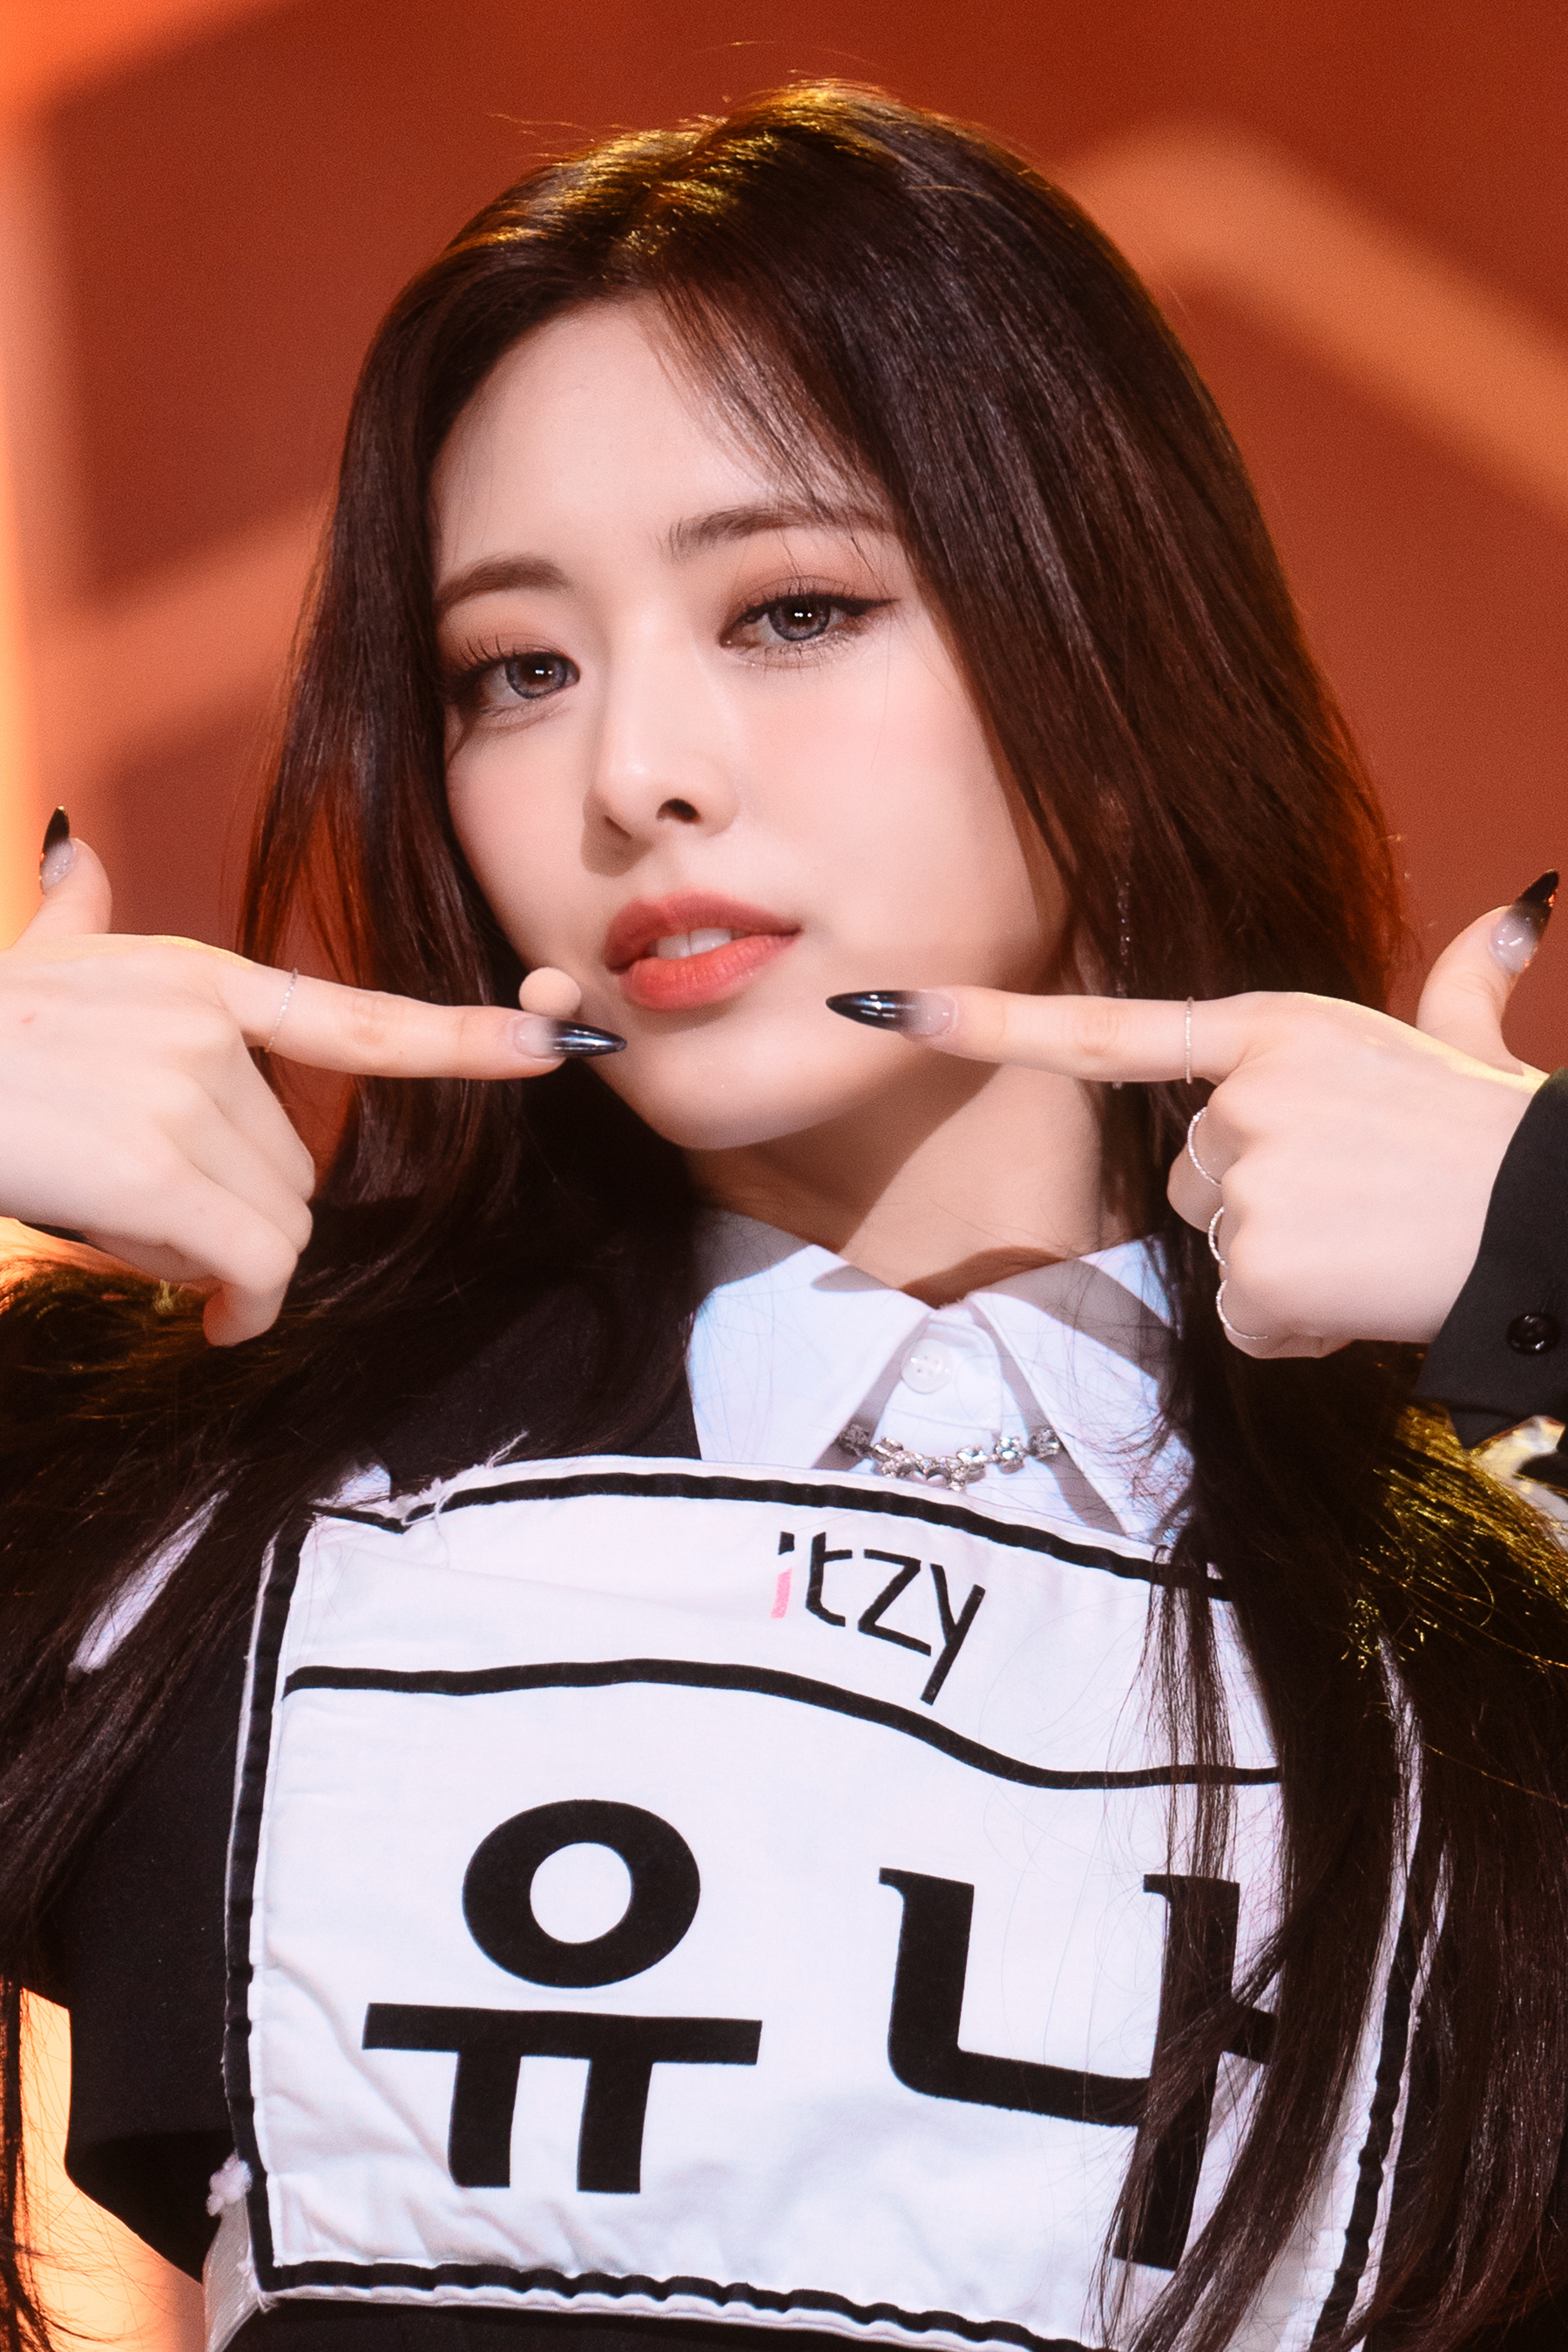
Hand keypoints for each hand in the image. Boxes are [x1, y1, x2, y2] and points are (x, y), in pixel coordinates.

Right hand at [0, 829, 613, 1345]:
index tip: (561, 1041)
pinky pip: (252, 1269)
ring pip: (273, 1229)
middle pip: (299, 1175)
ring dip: (208, 1259)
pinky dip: (237, 1309)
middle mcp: (203, 1026)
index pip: (356, 1019)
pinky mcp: (153, 1167)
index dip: (467, 1038)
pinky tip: (197, 1316)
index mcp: (193, 981)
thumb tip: (77, 851)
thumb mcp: (27, 969)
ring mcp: (181, 1091)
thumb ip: (73, 922)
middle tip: (137, 1210)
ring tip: (110, 1219)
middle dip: (236, 1216)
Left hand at [834, 884, 1552, 1356]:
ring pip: (1219, 1255)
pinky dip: (1296, 1329)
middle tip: (1361, 1207)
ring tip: (1373, 1247)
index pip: (1103, 1031)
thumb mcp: (1464, 1051)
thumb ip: (1457, 987)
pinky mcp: (1259, 1268)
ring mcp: (1245, 1180)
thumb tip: (1518, 909)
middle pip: (1192, 1181)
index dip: (980, 1022)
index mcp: (1272, 1032)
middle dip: (1263, 1208)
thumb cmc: (1504, 1141)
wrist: (1556, 1221)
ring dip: (1285, 1271)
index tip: (877, 1006)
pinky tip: (1362, 1298)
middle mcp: (1241, 1097)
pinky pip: (1244, 1322)